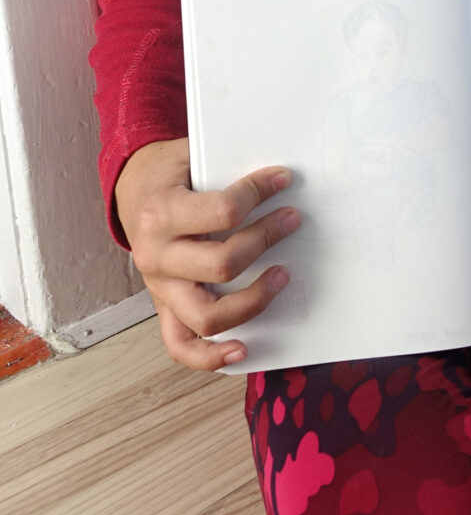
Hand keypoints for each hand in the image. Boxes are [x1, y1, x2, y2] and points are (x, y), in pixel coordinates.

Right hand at [113, 137, 301, 370]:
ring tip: (283, 276)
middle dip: (266, 239)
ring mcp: (159, 288)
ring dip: (253, 300)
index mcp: (160, 213)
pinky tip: (244, 349)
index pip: (224, 211)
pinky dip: (211, 356)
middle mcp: (155, 255)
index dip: (260, 192)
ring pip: (207, 314)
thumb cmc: (171, 175)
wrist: (134, 190)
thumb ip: (226, 169)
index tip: (283, 179)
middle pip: (222, 264)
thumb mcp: (191, 158)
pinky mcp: (163, 307)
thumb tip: (282, 175)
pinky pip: (181, 346)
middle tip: (292, 220)